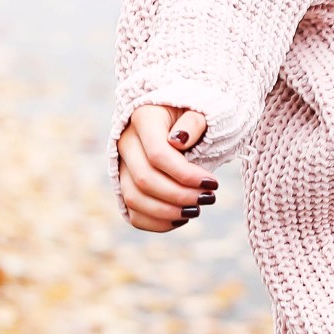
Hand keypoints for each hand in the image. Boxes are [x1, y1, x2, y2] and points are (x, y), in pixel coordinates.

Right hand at [115, 104, 216, 231]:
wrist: (177, 121)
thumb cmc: (192, 118)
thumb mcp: (199, 111)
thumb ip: (193, 122)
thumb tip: (178, 141)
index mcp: (143, 119)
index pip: (158, 154)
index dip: (185, 174)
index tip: (213, 183)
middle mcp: (125, 142)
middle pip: (145, 179)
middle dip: (180, 195)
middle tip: (208, 198)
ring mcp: (121, 165)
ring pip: (134, 198)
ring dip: (168, 212)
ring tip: (196, 209)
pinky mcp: (124, 184)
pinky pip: (133, 212)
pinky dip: (156, 222)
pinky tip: (181, 218)